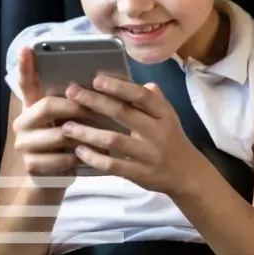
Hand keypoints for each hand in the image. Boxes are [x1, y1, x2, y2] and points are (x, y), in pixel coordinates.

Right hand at [10, 47, 96, 187]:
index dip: (26, 66)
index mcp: (33, 107)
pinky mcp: (32, 166)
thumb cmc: (70, 144)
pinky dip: (81, 157)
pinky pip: (61, 158)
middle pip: (47, 106)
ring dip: (85, 135)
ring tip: (105, 136)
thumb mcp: (74, 122)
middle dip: (76, 107)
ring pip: (58, 134)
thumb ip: (83, 104)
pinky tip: (93, 156)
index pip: (26, 83)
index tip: (28, 48)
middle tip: (99, 108)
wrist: (55, 179)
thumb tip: (112, 83)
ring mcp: (24, 145)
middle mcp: (23, 123)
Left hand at [61, 74, 208, 195]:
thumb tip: (143, 82)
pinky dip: (94, 158)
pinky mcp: (140, 173)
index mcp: (164, 115)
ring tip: (66, 126)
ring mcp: (149, 154)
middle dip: (95, 102)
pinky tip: (79, 151)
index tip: (97, 80)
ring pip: (114, 140)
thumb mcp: (169, 118)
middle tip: (72, 93)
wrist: (187, 174)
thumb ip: (155, 100)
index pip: (143, 96)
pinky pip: (113, 165)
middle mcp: (158, 133)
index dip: (119, 87)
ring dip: (88, 132)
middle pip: (123, 114)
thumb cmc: (172, 140)